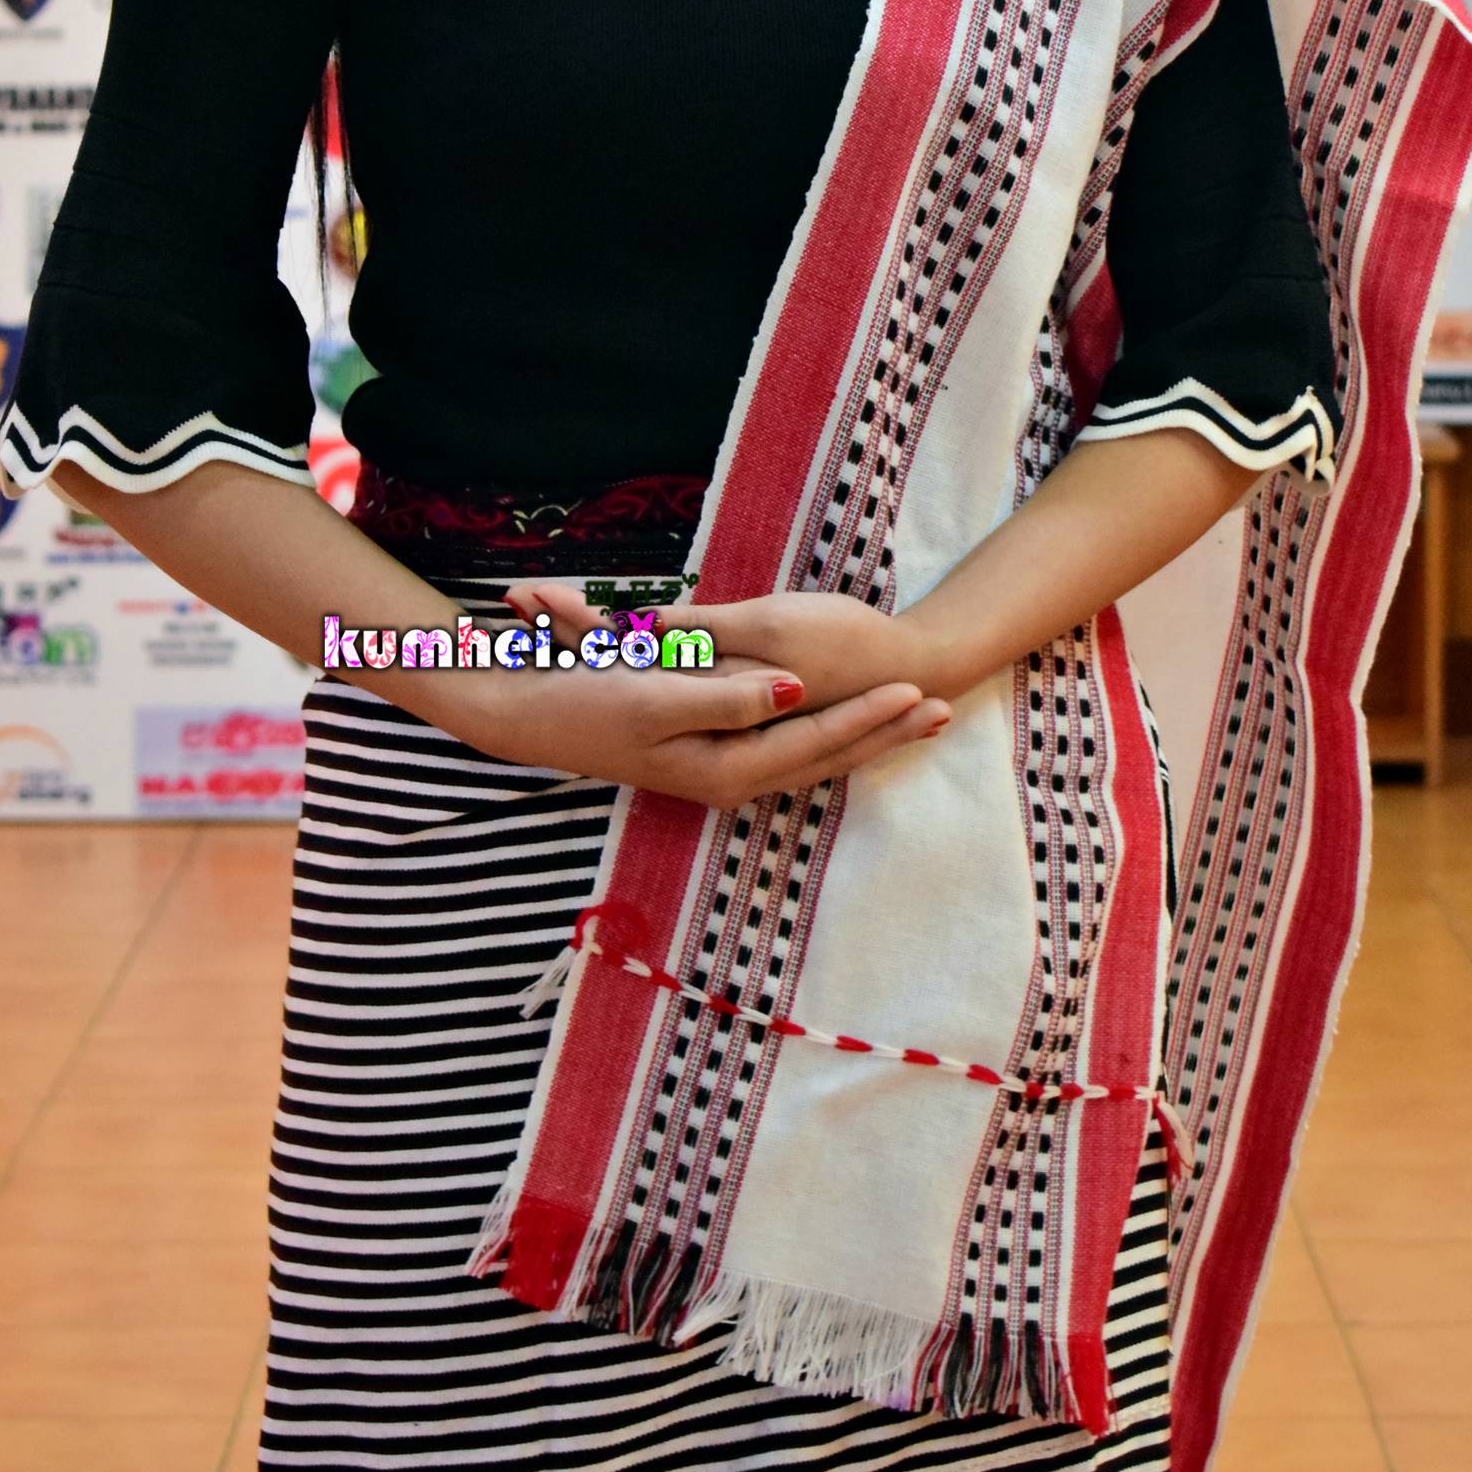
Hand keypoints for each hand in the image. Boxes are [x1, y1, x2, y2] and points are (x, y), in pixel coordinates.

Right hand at [419, 588, 949, 808]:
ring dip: (864, 734)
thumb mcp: (657, 697)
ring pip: (810, 754)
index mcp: (721, 768)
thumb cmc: (585, 704)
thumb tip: (795, 694)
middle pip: (825, 756)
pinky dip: (826, 733)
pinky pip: (786, 747)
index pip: (816, 742)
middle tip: (944, 708)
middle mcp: (727, 779)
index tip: (920, 692)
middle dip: (885, 733)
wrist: (527, 716)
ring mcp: (719, 769)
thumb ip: (731, 697)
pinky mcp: (709, 752)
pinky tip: (848, 726)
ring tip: (916, 715)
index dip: (870, 717)